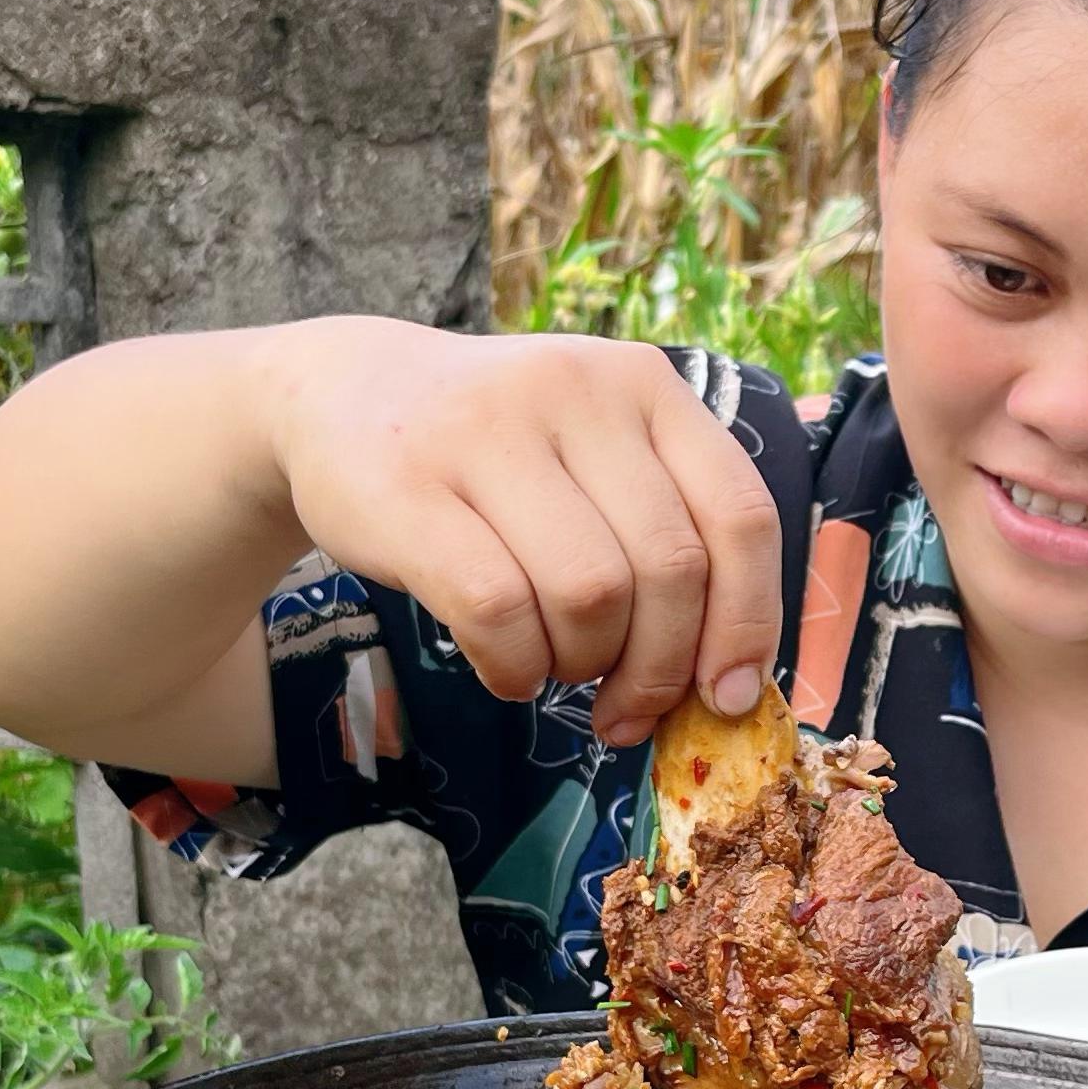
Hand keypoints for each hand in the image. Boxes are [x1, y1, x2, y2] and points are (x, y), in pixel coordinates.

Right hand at [269, 326, 781, 746]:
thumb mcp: (593, 454)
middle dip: (659, 667)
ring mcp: (487, 431)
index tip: (727, 696)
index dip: (748, 622)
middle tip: (624, 704)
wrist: (339, 394)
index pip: (739, 516)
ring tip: (553, 664)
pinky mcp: (409, 486)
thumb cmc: (495, 454)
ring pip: (590, 594)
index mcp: (645, 384)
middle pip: (670, 570)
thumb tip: (727, 686)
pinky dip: (516, 666)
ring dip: (582, 664)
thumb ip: (665, 535)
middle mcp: (576, 392)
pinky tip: (507, 668)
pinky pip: (496, 608)